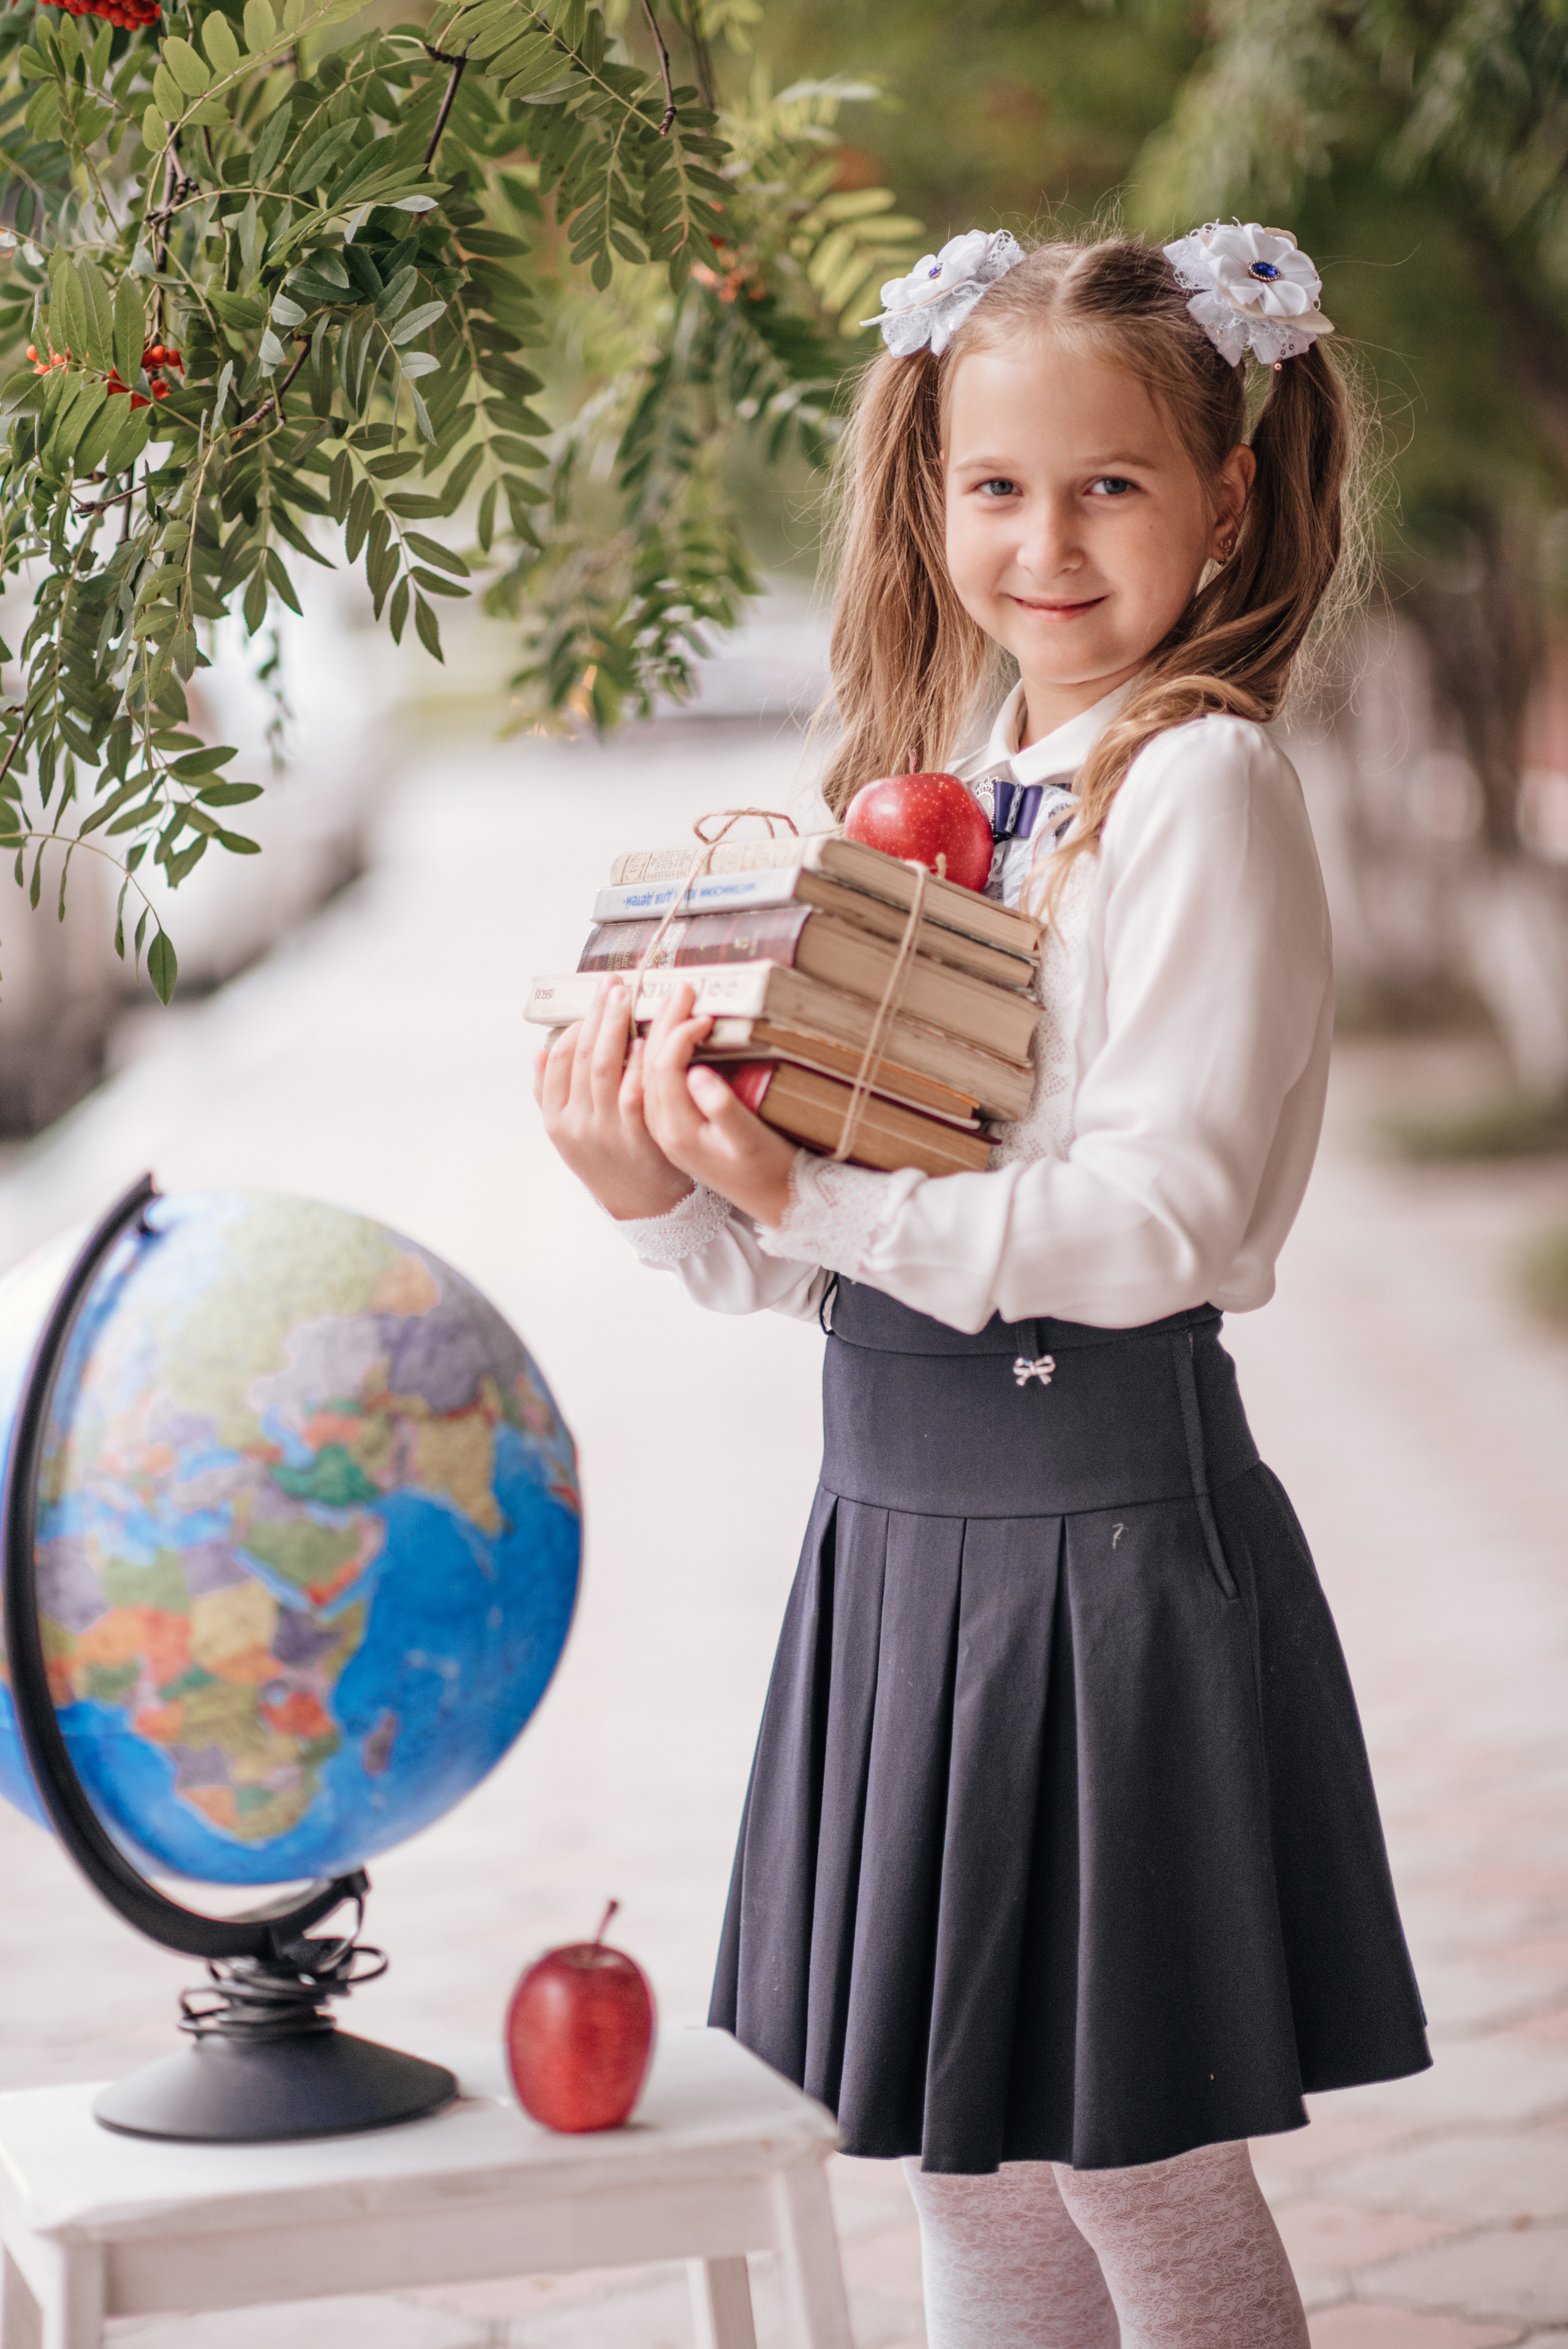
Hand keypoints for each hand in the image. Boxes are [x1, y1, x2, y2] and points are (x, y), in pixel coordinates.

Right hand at [533, 980, 695, 1221]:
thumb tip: (536, 1052)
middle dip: (599, 1015)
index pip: (558, 1059)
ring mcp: (607, 1132)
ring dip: (619, 1028)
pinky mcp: (640, 1139)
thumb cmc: (609, 1159)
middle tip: (615, 984)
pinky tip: (648, 1040)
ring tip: (632, 999)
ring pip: (607, 1068)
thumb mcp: (570, 1134)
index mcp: (556, 1119)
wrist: (643, 1207)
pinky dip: (638, 1063)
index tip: (594, 999)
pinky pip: (635, 1093)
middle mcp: (577, 1125)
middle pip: (584, 1056)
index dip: (575, 1024)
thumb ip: (550, 1095)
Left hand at [640, 983, 798, 1227]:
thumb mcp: (750, 1139)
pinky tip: (647, 1040)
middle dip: (660, 1023)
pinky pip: (644, 1085)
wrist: (770, 1201)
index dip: (680, 1033)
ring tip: (660, 1003)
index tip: (703, 1013)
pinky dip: (644, 1057)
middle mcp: (662, 1130)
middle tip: (679, 989)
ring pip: (640, 1074)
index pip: (666, 1067)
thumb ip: (722, 1107)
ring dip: (648, 1036)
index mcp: (678, 1130)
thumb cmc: (767, 1168)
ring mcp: (662, 1131)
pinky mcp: (669, 1129)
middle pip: (647, 1066)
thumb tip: (697, 1072)